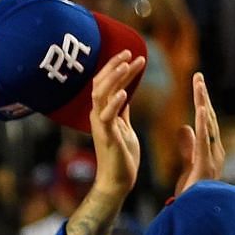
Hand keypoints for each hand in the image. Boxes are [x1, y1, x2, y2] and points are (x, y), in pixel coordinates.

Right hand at [87, 51, 143, 199]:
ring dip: (115, 78)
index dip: (120, 68)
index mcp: (105, 111)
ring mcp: (101, 124)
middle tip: (129, 52)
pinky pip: (108, 117)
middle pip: (102, 83)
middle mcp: (99, 114)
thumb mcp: (124, 127)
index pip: (110, 83)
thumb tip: (125, 93)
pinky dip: (116, 104)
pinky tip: (126, 93)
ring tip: (127, 65)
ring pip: (102, 95)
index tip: (134, 56)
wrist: (118, 181)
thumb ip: (122, 111)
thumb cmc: (122, 156)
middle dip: (115, 66)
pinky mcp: (107, 137)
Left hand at [175, 71, 223, 195]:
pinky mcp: (208, 163)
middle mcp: (217, 150)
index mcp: (211, 149)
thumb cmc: (194, 192)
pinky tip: (201, 109)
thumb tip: (184, 126)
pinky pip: (206, 139)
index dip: (201, 102)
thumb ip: (188, 145)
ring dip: (204, 104)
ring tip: (199, 85)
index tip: (196, 84)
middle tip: (198, 76)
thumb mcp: (189, 163)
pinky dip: (204, 123)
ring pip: (209, 125)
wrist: (197, 213)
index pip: (205, 121)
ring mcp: (214, 157)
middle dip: (203, 96)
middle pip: (209, 118)